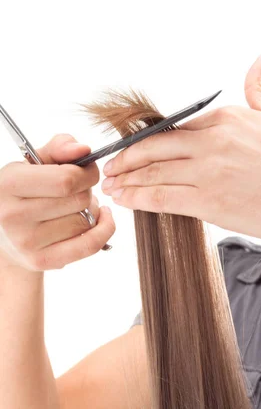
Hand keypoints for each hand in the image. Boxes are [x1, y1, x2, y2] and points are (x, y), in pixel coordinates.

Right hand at [0, 135, 114, 270]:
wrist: (3, 232)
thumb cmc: (25, 191)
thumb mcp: (33, 162)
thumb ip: (60, 147)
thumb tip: (84, 149)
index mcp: (9, 183)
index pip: (66, 180)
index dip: (87, 173)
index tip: (87, 171)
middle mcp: (13, 215)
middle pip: (79, 200)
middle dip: (88, 191)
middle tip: (78, 190)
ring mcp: (26, 242)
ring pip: (85, 221)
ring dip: (90, 211)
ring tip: (74, 207)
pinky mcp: (41, 261)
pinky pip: (89, 245)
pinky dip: (103, 230)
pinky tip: (101, 218)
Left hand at [101, 53, 260, 249]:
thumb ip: (259, 87)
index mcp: (225, 117)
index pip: (171, 127)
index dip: (144, 139)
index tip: (129, 147)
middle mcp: (212, 140)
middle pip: (153, 147)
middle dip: (125, 159)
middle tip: (108, 168)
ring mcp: (209, 171)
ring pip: (153, 172)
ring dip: (126, 180)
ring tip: (110, 186)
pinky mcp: (210, 202)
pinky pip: (162, 197)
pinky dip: (138, 198)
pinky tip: (125, 200)